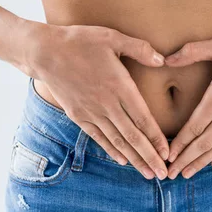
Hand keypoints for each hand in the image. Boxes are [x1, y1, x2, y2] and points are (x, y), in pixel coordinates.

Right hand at [23, 22, 168, 179]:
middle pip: (133, 136)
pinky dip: (111, 150)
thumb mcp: (112, 37)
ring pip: (117, 140)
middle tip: (164, 174)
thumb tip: (162, 60)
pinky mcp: (78, 115)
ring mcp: (91, 112)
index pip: (143, 118)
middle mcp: (106, 104)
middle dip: (149, 157)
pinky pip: (98, 137)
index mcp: (119, 86)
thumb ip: (139, 48)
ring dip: (134, 159)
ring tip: (148, 173)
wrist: (44, 52)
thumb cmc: (79, 41)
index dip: (156, 138)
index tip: (167, 153)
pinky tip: (122, 160)